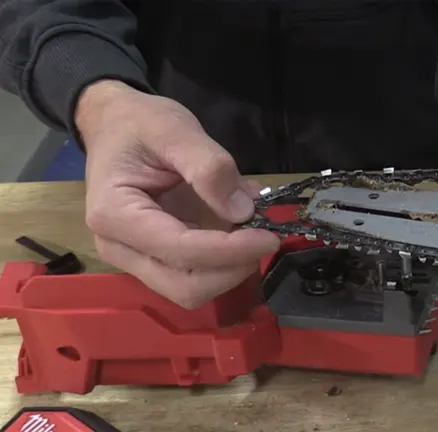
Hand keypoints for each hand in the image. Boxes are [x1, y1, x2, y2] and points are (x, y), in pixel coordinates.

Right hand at [75, 80, 279, 307]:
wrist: (114, 125)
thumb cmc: (139, 124)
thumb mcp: (175, 130)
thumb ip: (209, 167)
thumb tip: (242, 210)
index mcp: (115, 215)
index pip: (180, 252)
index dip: (230, 251)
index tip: (270, 236)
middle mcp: (119, 247)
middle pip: (185, 287)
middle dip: (231, 270)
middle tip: (265, 237)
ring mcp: (134, 258)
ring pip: (191, 289)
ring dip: (230, 269)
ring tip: (253, 232)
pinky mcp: (154, 258)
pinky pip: (194, 274)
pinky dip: (224, 262)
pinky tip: (240, 232)